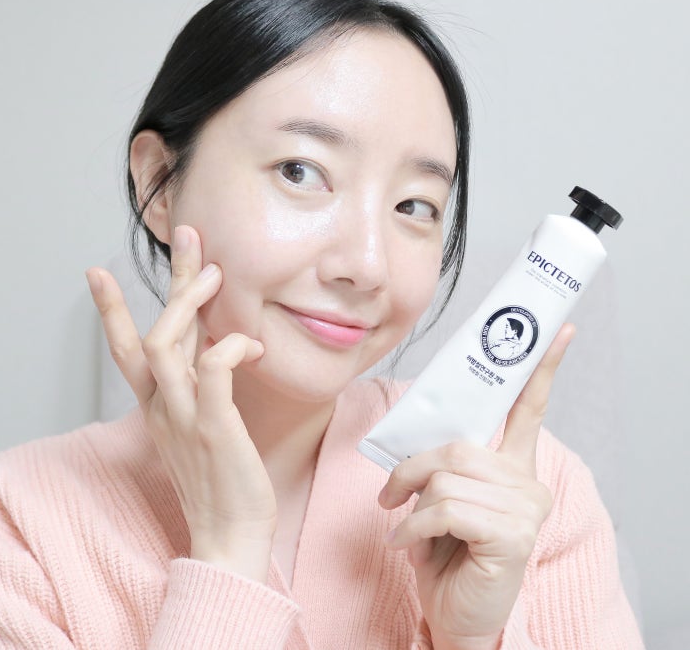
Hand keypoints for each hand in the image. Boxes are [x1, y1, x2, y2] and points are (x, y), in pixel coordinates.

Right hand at [85, 224, 276, 582]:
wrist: (229, 537)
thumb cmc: (222, 481)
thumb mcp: (200, 427)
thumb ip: (201, 387)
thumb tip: (217, 348)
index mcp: (158, 406)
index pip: (127, 349)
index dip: (113, 309)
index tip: (98, 272)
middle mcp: (162, 406)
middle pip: (152, 331)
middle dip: (169, 278)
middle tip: (187, 235)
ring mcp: (183, 416)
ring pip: (167, 343)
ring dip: (189, 301)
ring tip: (214, 271)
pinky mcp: (213, 426)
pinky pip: (213, 370)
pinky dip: (232, 346)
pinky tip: (253, 343)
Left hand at [378, 324, 574, 649]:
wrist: (457, 615)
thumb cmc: (447, 553)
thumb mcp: (441, 499)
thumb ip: (444, 465)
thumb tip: (418, 444)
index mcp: (512, 467)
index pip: (529, 409)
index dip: (542, 369)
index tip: (557, 331)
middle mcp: (526, 483)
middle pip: (458, 447)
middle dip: (412, 468)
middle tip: (390, 494)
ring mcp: (524, 509)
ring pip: (447, 477)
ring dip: (411, 502)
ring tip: (402, 525)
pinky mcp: (512, 535)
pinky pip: (446, 509)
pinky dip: (415, 526)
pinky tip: (409, 545)